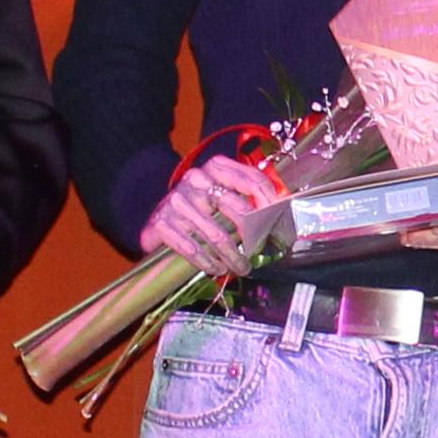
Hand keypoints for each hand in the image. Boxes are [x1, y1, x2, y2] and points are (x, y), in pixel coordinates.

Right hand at [139, 153, 285, 277]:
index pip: (251, 178)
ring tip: (241, 268)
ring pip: (217, 235)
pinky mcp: (162, 223)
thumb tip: (280, 215)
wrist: (157, 220)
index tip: (279, 219)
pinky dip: (207, 263)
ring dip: (233, 257)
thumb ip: (245, 199)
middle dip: (253, 236)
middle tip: (259, 253)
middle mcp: (195, 179)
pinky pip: (192, 248)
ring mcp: (177, 200)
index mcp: (215, 168)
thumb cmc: (197, 209)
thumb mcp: (219, 196)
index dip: (269, 199)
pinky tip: (216, 269)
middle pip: (237, 208)